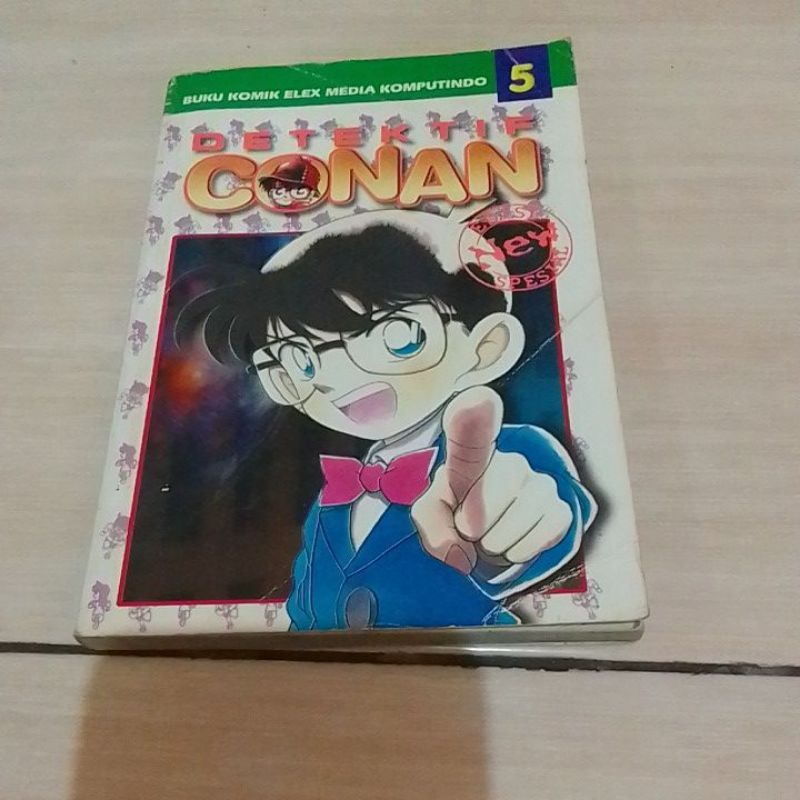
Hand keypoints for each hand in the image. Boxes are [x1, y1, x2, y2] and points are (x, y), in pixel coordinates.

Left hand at [411, 387, 573, 574]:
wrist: (485, 550)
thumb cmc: (454, 522)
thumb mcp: (430, 518)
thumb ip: (432, 528)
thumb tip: (461, 556)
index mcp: (471, 457)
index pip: (472, 430)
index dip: (475, 416)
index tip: (478, 401)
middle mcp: (510, 461)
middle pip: (491, 494)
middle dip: (473, 526)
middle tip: (469, 531)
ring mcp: (539, 483)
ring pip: (517, 519)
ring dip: (496, 543)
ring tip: (489, 538)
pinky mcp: (560, 509)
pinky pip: (544, 533)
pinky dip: (522, 550)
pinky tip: (513, 543)